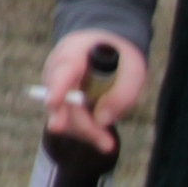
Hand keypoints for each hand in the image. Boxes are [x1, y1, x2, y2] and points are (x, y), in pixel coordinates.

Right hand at [39, 31, 144, 150]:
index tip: (53, 104)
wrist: (106, 41)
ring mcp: (54, 80)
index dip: (58, 87)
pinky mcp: (58, 94)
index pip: (63, 71)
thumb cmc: (121, 54)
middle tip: (107, 145)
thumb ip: (122, 94)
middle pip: (61, 99)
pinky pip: (65, 113)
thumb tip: (102, 121)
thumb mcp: (134, 70)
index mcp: (75, 51)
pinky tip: (97, 134)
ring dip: (83, 129)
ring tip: (107, 142)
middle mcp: (57, 66)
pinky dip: (80, 126)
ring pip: (61, 111)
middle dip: (81, 124)